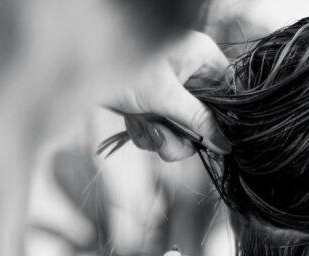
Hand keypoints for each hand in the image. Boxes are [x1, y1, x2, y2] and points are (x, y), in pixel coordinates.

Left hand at [112, 32, 230, 160]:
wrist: (77, 69)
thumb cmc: (121, 68)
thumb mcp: (165, 97)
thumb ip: (198, 121)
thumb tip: (225, 144)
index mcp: (201, 57)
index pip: (231, 92)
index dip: (225, 119)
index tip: (218, 141)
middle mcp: (191, 74)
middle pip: (206, 120)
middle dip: (183, 135)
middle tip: (164, 135)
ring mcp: (173, 92)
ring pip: (184, 132)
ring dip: (163, 138)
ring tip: (144, 125)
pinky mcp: (155, 106)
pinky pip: (164, 132)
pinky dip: (147, 133)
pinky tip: (133, 121)